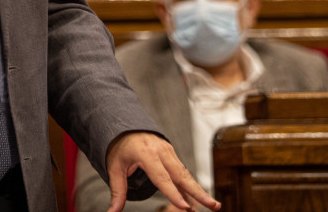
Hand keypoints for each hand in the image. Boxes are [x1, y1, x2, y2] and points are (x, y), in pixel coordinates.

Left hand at [104, 132, 219, 211]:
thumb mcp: (114, 167)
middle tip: (213, 205)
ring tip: (213, 205)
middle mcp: (161, 151)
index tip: (185, 207)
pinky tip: (198, 200)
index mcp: (145, 153)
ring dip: (199, 190)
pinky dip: (191, 186)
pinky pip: (182, 172)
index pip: (161, 177)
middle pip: (181, 175)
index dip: (173, 193)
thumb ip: (117, 191)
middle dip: (198, 192)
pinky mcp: (172, 154)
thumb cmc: (118, 145)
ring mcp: (168, 151)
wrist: (125, 124)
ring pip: (186, 174)